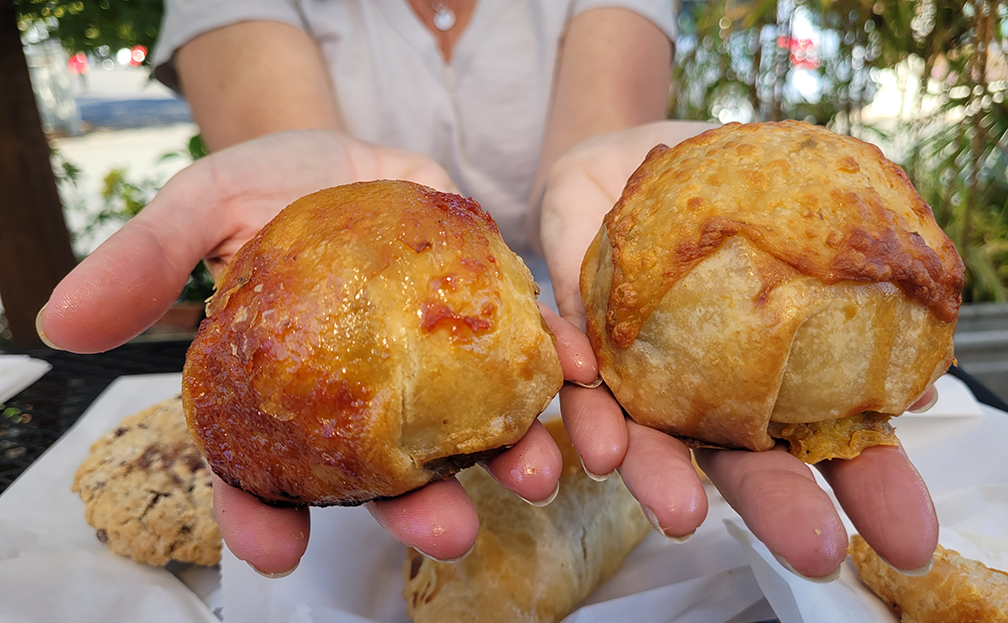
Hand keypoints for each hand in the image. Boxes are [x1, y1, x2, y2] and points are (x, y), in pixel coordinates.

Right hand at [37, 130, 570, 574]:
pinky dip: (557, 365)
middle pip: (385, 471)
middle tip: (445, 535)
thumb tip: (61, 323)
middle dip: (416, 511)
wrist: (351, 151)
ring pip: (467, 429)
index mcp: (289, 391)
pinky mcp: (486, 321)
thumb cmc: (273, 184)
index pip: (265, 467)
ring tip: (530, 473)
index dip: (263, 513)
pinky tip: (577, 378)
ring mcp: (431, 366)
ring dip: (503, 456)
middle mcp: (365, 398)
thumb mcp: (203, 205)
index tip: (276, 553)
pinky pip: (527, 351)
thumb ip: (146, 262)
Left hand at [538, 120, 939, 578]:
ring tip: (679, 508)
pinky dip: (582, 385)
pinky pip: (572, 372)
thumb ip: (856, 273)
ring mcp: (636, 371)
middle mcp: (701, 390)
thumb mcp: (808, 211)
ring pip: (644, 438)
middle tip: (816, 549)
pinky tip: (595, 381)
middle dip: (773, 507)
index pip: (824, 442)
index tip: (910, 538)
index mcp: (767, 373)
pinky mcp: (576, 338)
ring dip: (659, 474)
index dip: (869, 486)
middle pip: (736, 461)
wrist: (625, 156)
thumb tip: (920, 364)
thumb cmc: (727, 186)